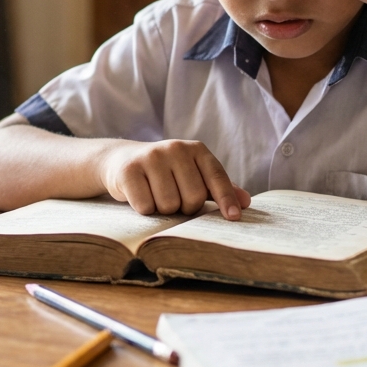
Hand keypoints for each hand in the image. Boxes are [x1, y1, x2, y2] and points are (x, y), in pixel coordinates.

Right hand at [97, 139, 250, 219]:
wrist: (121, 160)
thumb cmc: (165, 173)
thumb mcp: (192, 174)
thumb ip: (217, 187)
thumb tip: (246, 202)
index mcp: (196, 150)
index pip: (216, 177)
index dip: (226, 199)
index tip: (234, 217)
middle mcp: (175, 148)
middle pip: (194, 197)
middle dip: (186, 208)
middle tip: (175, 200)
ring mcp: (151, 157)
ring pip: (170, 205)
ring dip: (164, 210)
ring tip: (156, 196)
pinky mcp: (129, 170)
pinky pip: (146, 206)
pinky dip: (145, 210)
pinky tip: (140, 197)